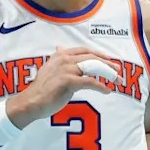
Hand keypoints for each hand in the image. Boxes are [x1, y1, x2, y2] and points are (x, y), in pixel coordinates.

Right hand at [6, 46, 120, 128]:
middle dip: (107, 64)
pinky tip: (107, 90)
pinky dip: (101, 86)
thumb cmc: (41, 88)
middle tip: (118, 70)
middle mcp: (64, 59)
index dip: (99, 54)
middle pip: (92, 58)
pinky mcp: (68, 81)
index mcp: (60, 55)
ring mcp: (66, 69)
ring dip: (108, 74)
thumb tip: (60, 47)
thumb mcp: (49, 68)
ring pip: (93, 68)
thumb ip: (58, 59)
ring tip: (117, 80)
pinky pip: (90, 82)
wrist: (31, 101)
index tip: (110, 59)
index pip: (84, 50)